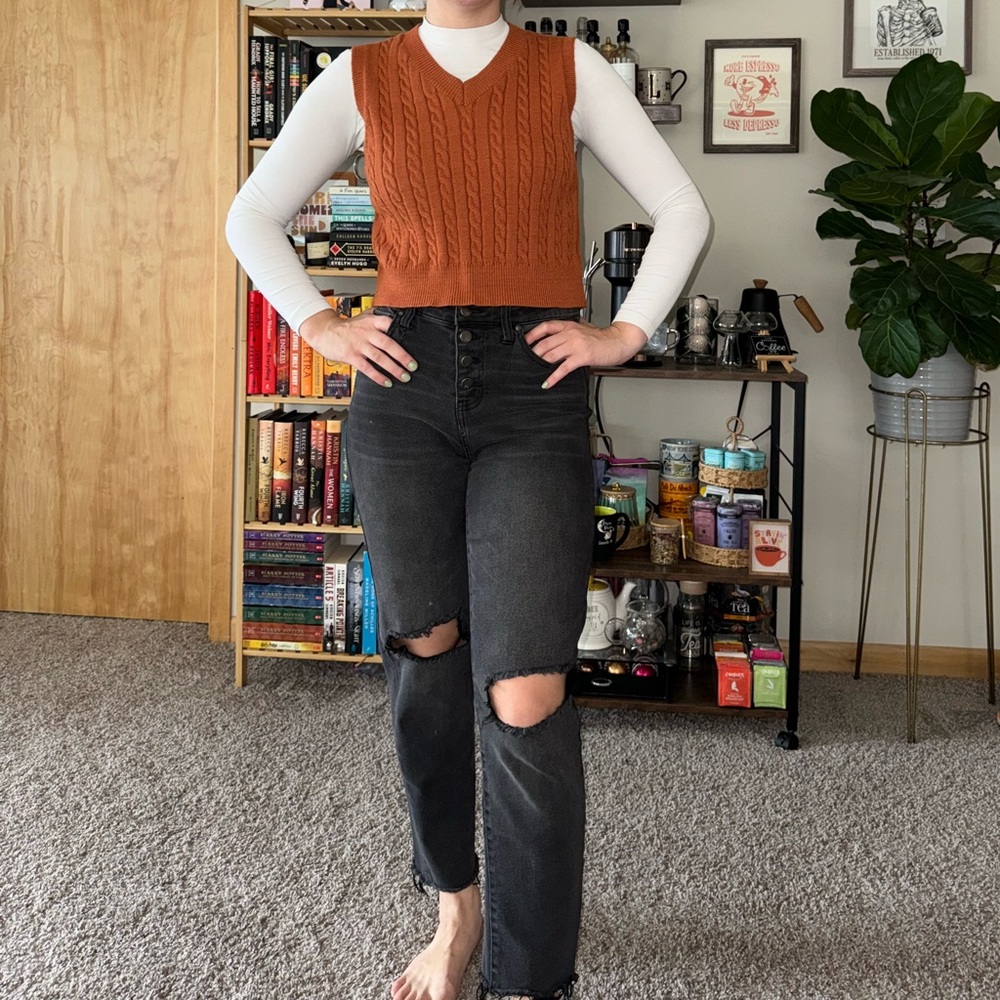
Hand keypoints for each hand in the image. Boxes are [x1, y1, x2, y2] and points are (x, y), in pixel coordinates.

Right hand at [298, 307, 416, 386]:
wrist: (324, 331)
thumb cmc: (347, 327)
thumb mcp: (363, 318)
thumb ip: (378, 319)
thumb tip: (399, 320)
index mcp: (371, 321)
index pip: (389, 324)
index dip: (402, 332)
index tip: (415, 342)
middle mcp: (366, 332)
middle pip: (388, 344)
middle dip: (402, 356)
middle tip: (413, 366)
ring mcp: (358, 344)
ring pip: (379, 358)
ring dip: (393, 369)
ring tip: (404, 377)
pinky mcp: (351, 355)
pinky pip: (367, 368)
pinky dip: (378, 376)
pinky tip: (387, 383)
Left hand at [522, 319, 648, 387]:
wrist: (618, 341)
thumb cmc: (602, 338)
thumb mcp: (583, 328)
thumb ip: (569, 331)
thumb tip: (555, 338)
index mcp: (569, 326)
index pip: (546, 326)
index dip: (532, 334)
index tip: (523, 342)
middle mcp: (570, 333)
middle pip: (545, 343)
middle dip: (533, 354)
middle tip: (525, 361)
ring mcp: (576, 345)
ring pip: (551, 355)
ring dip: (540, 365)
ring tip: (533, 371)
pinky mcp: (582, 356)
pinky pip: (563, 368)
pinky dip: (553, 377)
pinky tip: (547, 383)